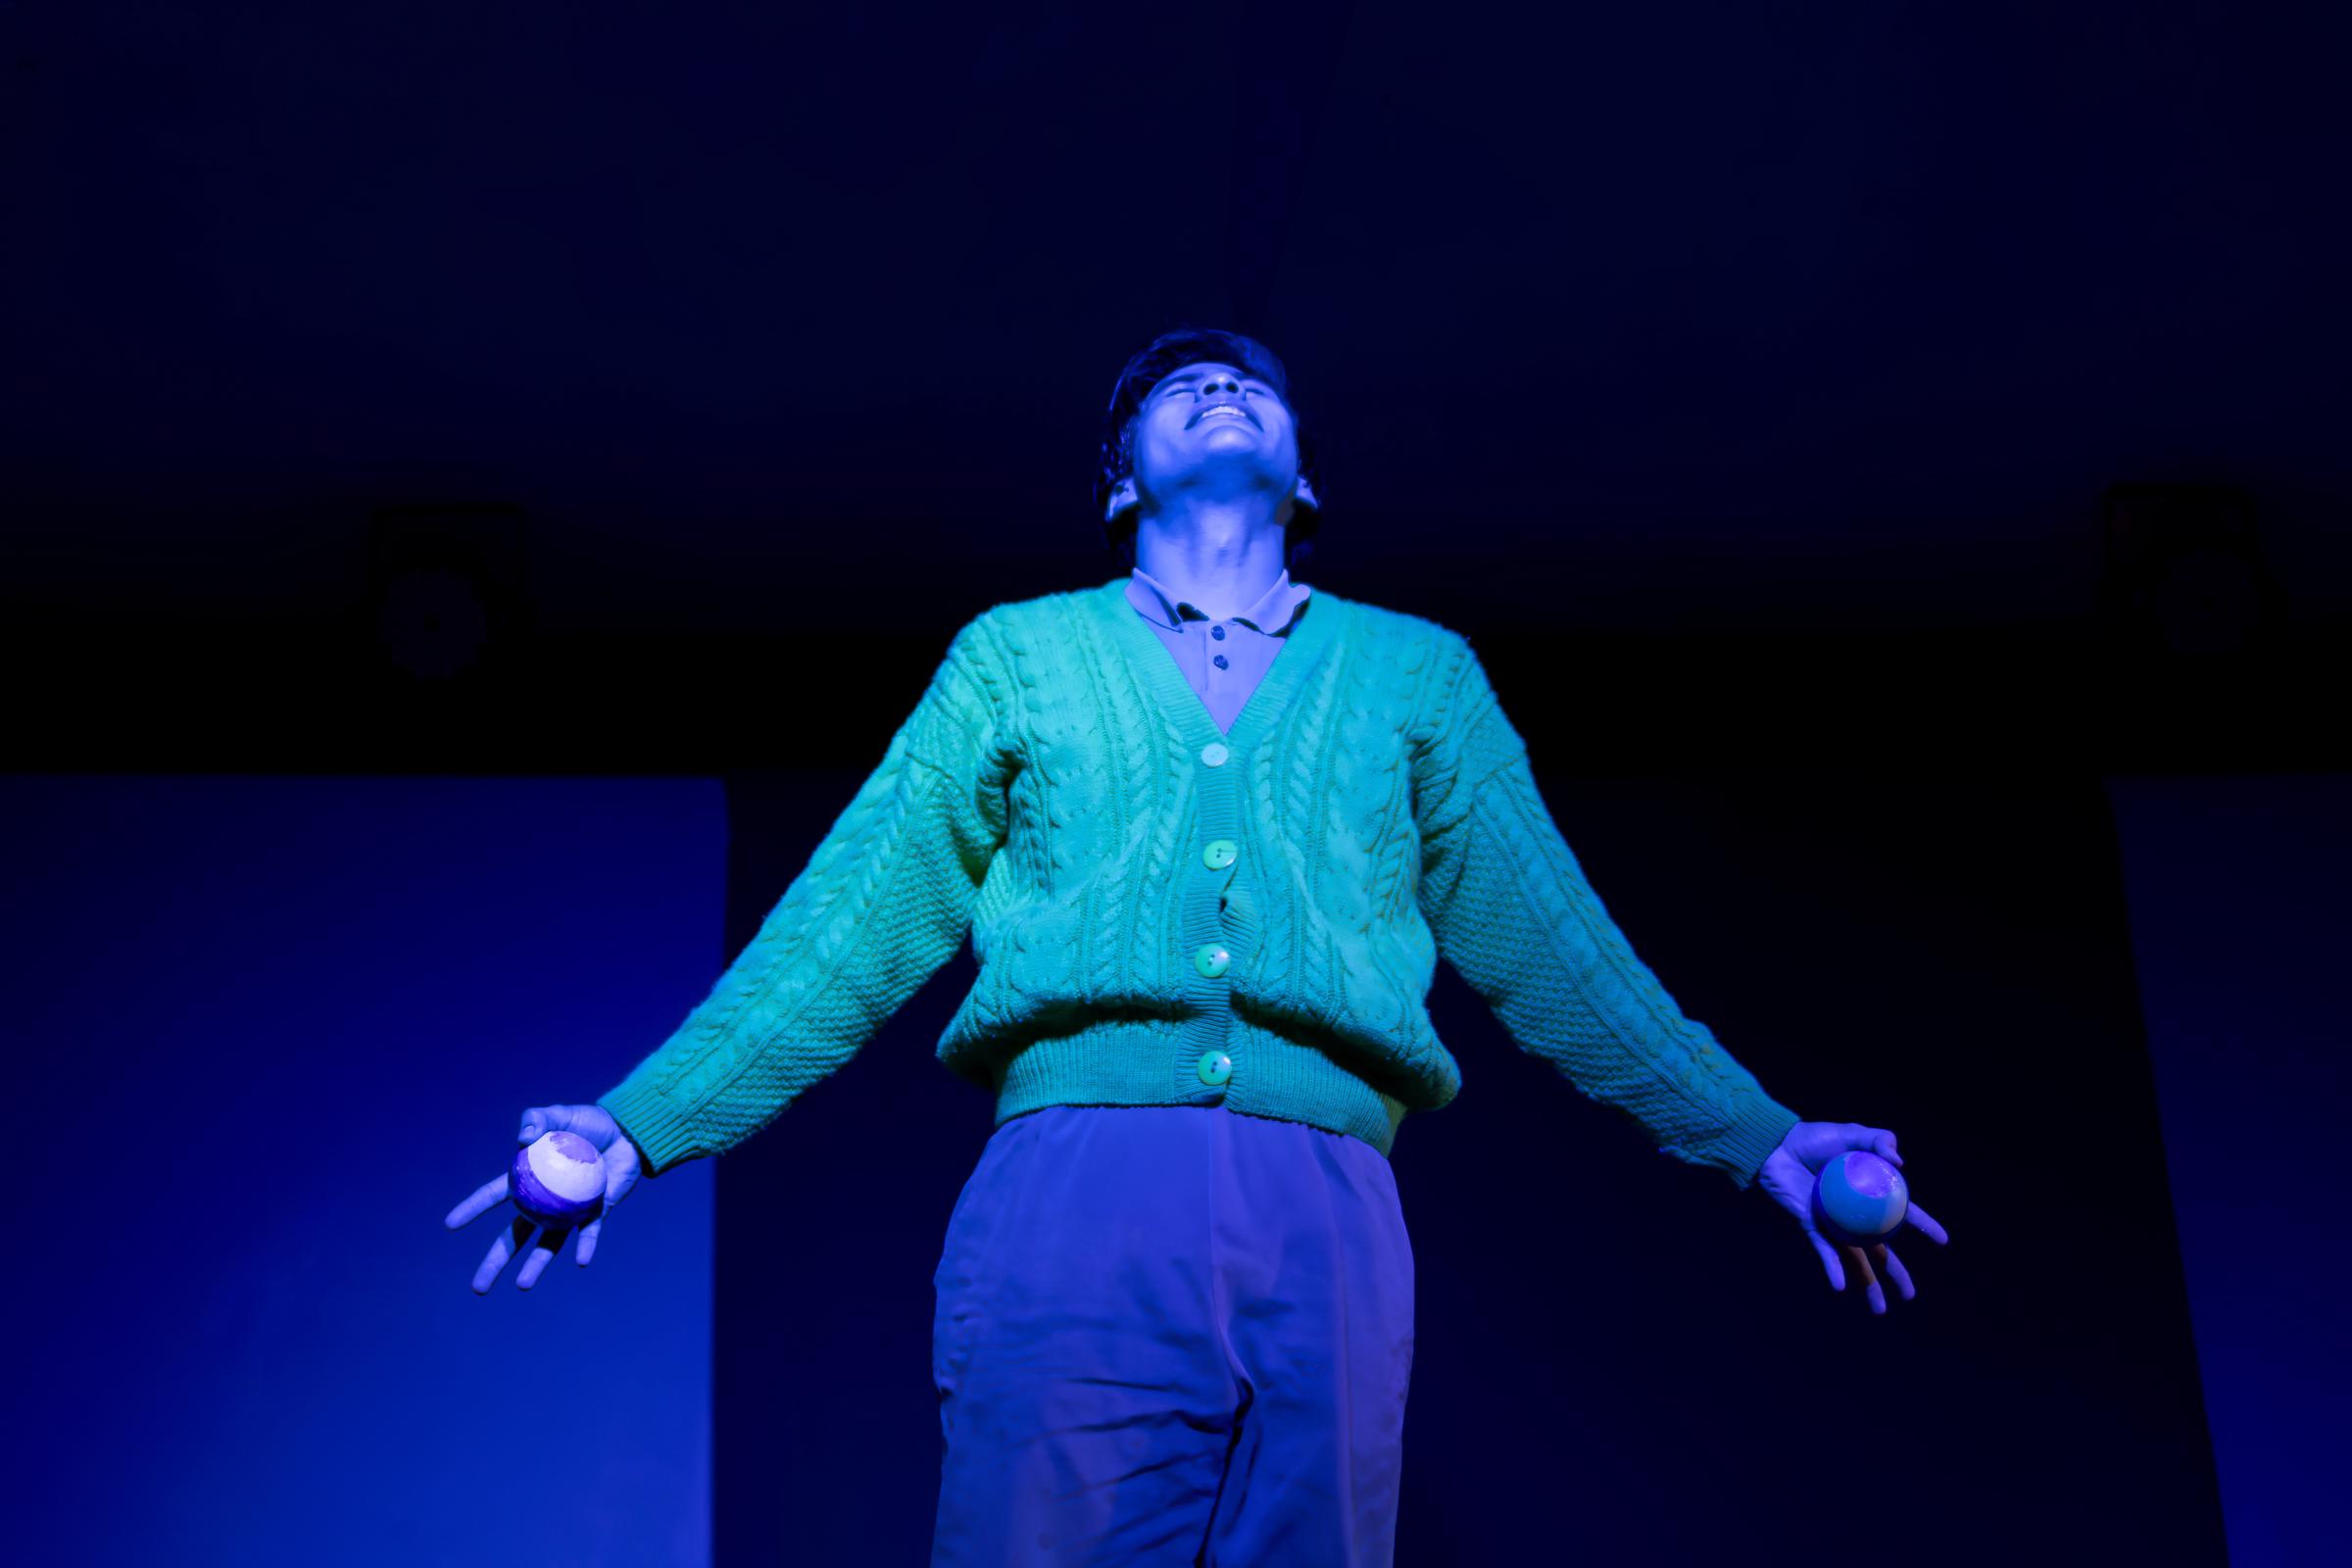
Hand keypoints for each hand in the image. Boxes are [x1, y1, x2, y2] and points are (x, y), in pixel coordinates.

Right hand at [444, 1104, 643, 1293]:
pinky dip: (585, 1246)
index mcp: (528, 1180)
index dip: (472, 1208)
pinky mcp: (596, 1213)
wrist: (626, 1133)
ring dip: (535, 1265)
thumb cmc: (587, 1123)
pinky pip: (588, 1233)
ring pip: (548, 1244)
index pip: (493, 1196)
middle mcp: (544, 1202)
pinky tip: (581, 1260)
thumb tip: (523, 1139)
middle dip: (495, 1260)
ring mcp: (568, 1211)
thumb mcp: (559, 1114)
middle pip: (514, 1235)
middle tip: (478, 1288)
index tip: (450, 1224)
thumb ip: (537, 1119)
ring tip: (522, 1285)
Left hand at [1755, 1121, 1948, 1315]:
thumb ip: (1880, 1139)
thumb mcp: (1853, 1134)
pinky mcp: (1812, 1226)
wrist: (1777, 1145)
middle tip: (1910, 1295)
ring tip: (1880, 1311)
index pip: (1902, 1214)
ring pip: (1855, 1260)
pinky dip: (1832, 1268)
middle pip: (1881, 1250)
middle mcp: (1854, 1215)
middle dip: (1897, 1274)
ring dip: (1867, 1285)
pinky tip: (1839, 1286)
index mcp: (1870, 1195)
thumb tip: (1900, 1163)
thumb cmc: (1814, 1139)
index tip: (1943, 1240)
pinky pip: (1824, 1251)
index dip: (1923, 1225)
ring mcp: (1833, 1224)